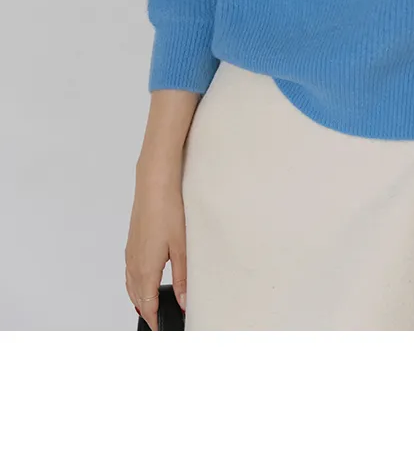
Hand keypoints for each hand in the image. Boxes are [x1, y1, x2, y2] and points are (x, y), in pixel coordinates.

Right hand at [125, 169, 187, 329]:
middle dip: (147, 312)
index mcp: (145, 269)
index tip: (161, 329)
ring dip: (140, 299)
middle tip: (158, 322)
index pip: (147, 305)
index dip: (154, 319)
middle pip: (137, 298)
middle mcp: (134, 263)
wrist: (153, 185)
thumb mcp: (181, 248)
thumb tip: (183, 301)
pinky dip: (135, 284)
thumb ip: (182, 278)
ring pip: (131, 285)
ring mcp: (130, 253)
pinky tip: (144, 281)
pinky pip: (130, 272)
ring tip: (151, 308)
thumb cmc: (167, 211)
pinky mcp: (132, 243)